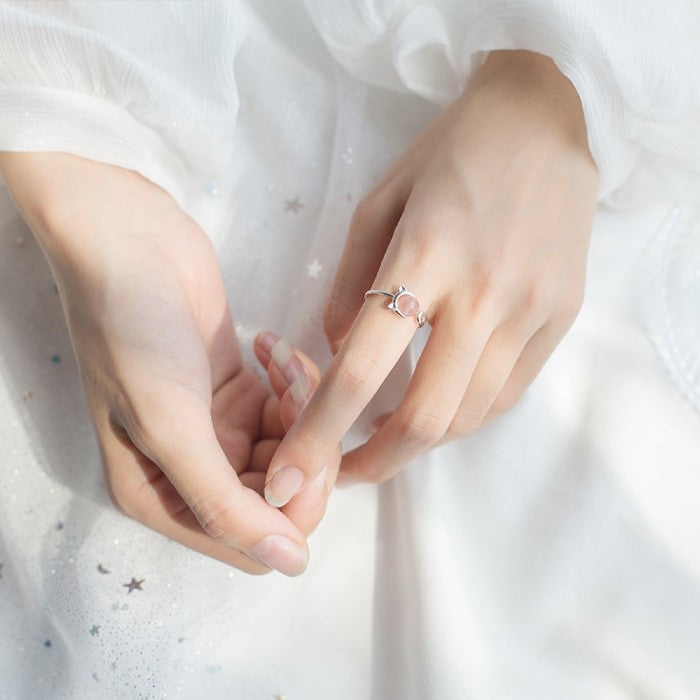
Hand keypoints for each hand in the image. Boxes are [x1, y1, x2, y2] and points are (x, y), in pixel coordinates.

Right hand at [0, 152, 335, 575]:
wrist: (124, 241)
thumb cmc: (132, 331)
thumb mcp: (169, 426)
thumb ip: (226, 504)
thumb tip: (289, 566)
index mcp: (165, 496)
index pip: (256, 540)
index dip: (293, 507)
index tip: (302, 449)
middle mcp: (195, 470)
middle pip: (284, 492)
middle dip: (304, 445)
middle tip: (291, 391)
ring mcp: (220, 428)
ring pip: (295, 446)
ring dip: (299, 404)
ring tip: (273, 357)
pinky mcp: (241, 388)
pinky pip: (292, 405)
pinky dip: (293, 379)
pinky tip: (265, 344)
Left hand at [262, 50, 598, 500]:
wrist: (543, 121)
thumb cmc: (447, 154)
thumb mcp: (378, 203)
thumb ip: (351, 285)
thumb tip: (341, 354)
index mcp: (425, 255)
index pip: (362, 368)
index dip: (319, 433)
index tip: (290, 475)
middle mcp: (483, 293)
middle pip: (425, 417)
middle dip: (375, 463)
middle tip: (343, 472)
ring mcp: (531, 311)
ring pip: (469, 415)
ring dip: (420, 442)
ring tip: (387, 436)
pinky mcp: (561, 319)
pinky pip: (506, 393)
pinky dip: (464, 414)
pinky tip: (439, 405)